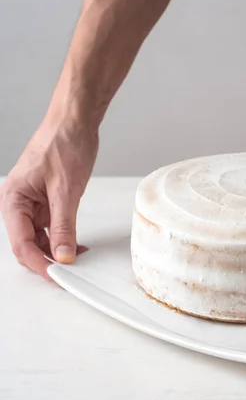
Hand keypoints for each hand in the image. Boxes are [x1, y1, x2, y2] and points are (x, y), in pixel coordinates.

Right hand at [0, 117, 97, 279]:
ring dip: (57, 251)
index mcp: (13, 199)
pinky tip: (79, 246)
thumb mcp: (66, 190)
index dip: (38, 263)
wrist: (75, 122)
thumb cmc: (64, 144)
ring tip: (77, 261)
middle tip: (69, 275)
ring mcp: (33, 203)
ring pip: (40, 238)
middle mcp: (19, 203)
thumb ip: (64, 226)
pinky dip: (64, 238)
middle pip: (27, 244)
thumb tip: (63, 255)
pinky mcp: (48, 201)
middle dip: (46, 260)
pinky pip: (52, 227)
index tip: (57, 276)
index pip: (21, 243)